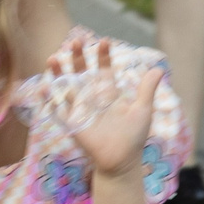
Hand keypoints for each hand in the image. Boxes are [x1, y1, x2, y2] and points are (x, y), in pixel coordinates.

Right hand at [56, 38, 159, 176]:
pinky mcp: (72, 123)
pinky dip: (51, 99)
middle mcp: (93, 99)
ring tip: (52, 58)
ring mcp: (81, 110)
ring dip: (59, 73)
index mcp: (110, 94)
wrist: (122, 162)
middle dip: (78, 58)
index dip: (103, 56)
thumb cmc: (133, 138)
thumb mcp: (142, 110)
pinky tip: (44, 87)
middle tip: (75, 41)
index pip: (104, 70)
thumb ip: (147, 89)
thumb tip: (158, 68)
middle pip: (82, 73)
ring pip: (67, 87)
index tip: (104, 41)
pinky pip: (59, 109)